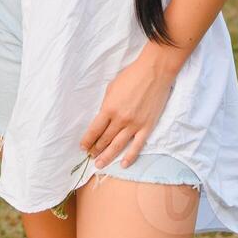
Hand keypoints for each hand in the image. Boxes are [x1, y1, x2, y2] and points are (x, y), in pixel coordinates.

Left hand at [79, 45, 181, 169]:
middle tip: (90, 157)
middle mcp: (120, 119)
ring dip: (107, 156)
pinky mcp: (147, 127)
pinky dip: (129, 157)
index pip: (94, 130)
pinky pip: (137, 146)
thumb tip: (103, 118)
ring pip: (118, 146)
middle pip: (104, 139)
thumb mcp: (112, 87)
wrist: (154, 72)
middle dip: (95, 149)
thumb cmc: (131, 76)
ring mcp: (134, 125)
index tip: (83, 146)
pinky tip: (122, 164)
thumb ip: (106, 104)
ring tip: (99, 164)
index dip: (87, 140)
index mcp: (109, 108)